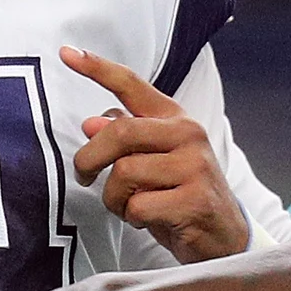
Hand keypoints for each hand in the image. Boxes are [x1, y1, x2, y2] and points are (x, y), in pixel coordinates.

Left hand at [63, 46, 246, 262]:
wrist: (224, 238)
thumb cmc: (179, 195)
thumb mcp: (153, 161)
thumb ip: (125, 139)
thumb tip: (90, 123)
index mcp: (175, 119)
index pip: (131, 85)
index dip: (97, 68)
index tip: (66, 53)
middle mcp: (188, 135)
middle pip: (120, 133)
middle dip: (90, 159)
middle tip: (83, 177)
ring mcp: (195, 167)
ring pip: (124, 173)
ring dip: (114, 198)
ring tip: (130, 206)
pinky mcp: (195, 201)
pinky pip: (138, 205)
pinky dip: (132, 218)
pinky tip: (148, 220)